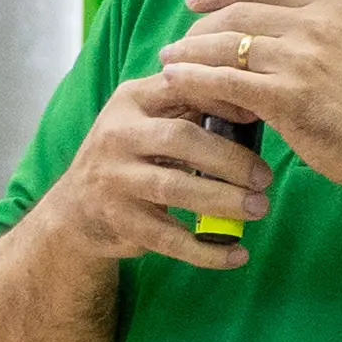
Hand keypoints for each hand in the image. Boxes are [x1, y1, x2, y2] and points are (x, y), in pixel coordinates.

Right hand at [32, 68, 277, 267]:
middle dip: (229, 159)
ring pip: (174, 188)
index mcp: (131, 100)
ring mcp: (115, 179)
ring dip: (223, 200)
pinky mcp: (120, 221)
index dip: (221, 98)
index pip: (180, 87)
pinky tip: (237, 254)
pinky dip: (207, 250)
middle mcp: (118, 135)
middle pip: (180, 139)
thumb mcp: (149, 119)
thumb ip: (190, 107)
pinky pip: (168, 238)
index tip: (259, 113)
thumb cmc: (132, 155)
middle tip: (265, 177)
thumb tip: (255, 104)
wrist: (76, 208)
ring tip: (259, 208)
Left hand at [163, 0, 341, 209]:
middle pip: (237, 13)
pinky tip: (178, 84)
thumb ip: (317, 36)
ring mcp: (301, 59)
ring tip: (170, 64)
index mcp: (333, 8)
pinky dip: (195, 80)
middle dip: (199, 29)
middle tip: (178, 46)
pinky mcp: (287, 96)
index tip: (196, 1)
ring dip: (189, 55)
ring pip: (225, 46)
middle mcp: (316, 24)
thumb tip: (268, 36)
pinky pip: (224, 81)